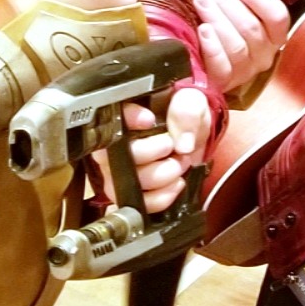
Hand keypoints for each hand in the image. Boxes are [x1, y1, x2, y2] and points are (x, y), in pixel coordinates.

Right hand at [106, 88, 212, 214]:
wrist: (193, 137)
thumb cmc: (184, 115)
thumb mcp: (190, 101)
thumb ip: (186, 111)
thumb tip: (183, 143)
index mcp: (125, 116)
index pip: (110, 117)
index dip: (127, 120)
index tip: (149, 120)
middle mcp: (115, 145)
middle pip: (117, 157)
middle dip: (152, 153)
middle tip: (173, 146)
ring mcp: (121, 172)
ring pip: (126, 185)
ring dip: (161, 176)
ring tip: (179, 163)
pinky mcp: (134, 192)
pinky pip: (139, 204)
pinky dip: (161, 198)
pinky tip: (176, 184)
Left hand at [190, 0, 290, 96]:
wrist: (201, 66)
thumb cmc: (219, 28)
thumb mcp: (231, 10)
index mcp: (273, 35)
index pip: (277, 16)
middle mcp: (264, 55)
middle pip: (252, 28)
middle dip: (226, 2)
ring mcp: (245, 72)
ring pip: (237, 46)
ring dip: (217, 19)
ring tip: (200, 0)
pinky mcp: (224, 84)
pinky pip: (222, 68)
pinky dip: (213, 47)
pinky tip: (202, 30)